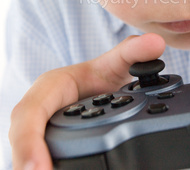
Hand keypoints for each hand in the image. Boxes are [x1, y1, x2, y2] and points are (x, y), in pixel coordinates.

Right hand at [9, 33, 164, 169]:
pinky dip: (45, 168)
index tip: (40, 167)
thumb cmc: (97, 76)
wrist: (94, 86)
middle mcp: (39, 112)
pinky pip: (40, 158)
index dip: (29, 142)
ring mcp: (40, 131)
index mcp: (50, 88)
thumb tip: (156, 42)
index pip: (29, 113)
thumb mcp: (114, 63)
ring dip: (34, 168)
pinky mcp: (47, 145)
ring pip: (27, 156)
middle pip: (23, 142)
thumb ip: (133, 53)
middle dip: (29, 164)